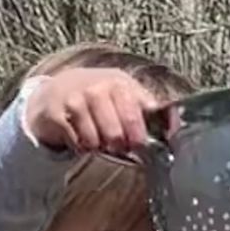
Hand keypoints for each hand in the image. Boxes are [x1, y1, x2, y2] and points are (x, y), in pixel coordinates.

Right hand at [23, 65, 164, 157]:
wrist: (54, 91)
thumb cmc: (97, 96)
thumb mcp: (123, 92)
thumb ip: (147, 106)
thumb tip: (174, 126)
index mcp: (120, 83)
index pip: (139, 112)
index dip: (142, 135)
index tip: (143, 147)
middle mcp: (98, 88)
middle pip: (119, 133)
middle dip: (121, 146)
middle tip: (119, 146)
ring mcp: (76, 100)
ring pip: (97, 141)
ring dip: (99, 147)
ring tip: (98, 139)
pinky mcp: (57, 114)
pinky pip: (77, 143)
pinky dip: (81, 147)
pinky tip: (80, 138)